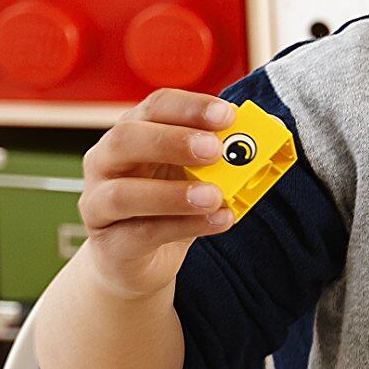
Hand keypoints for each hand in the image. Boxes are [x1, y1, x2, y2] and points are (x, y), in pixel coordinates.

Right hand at [74, 90, 238, 299]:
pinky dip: (183, 226)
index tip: (227, 115)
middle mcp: (107, 162)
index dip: (190, 107)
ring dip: (173, 194)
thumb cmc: (169, 207)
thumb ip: (224, 155)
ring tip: (215, 196)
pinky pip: (141, 233)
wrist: (139, 261)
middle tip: (216, 150)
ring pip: (123, 193)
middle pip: (125, 139)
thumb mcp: (196, 174)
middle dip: (173, 141)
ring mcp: (98, 204)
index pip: (155, 107)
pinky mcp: (109, 244)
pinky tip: (218, 221)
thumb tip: (269, 132)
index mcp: (133, 134)